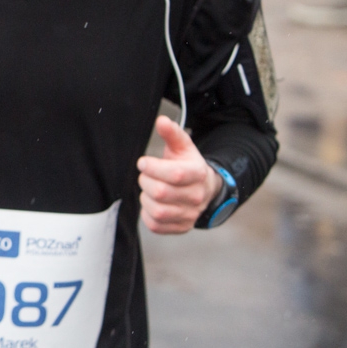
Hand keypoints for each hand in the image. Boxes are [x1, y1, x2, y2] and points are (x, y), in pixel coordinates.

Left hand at [137, 116, 222, 234]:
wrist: (203, 188)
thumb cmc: (187, 165)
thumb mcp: (182, 147)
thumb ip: (171, 133)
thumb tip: (161, 120)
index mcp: (198, 174)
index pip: (174, 174)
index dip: (152, 168)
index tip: (143, 162)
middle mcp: (197, 197)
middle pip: (161, 193)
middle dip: (146, 181)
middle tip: (146, 176)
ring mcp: (190, 214)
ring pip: (157, 211)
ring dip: (146, 198)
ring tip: (150, 189)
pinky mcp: (181, 227)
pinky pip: (156, 225)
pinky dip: (147, 214)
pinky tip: (152, 203)